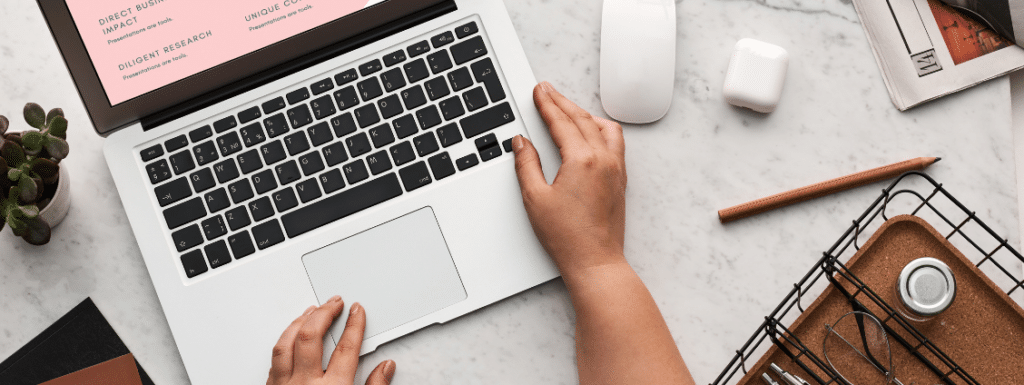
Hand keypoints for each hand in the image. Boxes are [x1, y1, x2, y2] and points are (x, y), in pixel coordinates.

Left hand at [267, 296, 394, 384]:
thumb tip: (385, 368)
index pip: (346, 349)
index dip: (354, 325)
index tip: (357, 311)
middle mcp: (304, 384)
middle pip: (311, 337)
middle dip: (324, 314)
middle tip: (335, 302)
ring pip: (285, 345)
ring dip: (298, 323)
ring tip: (311, 311)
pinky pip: (274, 362)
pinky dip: (283, 344)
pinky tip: (290, 338)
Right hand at [511, 81, 627, 278]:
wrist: (595, 262)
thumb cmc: (568, 237)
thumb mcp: (535, 198)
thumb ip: (526, 165)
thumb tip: (521, 143)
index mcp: (582, 160)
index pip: (562, 122)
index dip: (547, 104)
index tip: (539, 92)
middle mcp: (604, 160)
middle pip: (582, 120)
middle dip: (562, 102)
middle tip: (548, 90)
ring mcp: (616, 170)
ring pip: (604, 128)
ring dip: (585, 114)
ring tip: (568, 108)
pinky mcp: (620, 180)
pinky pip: (615, 142)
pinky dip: (601, 129)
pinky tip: (592, 133)